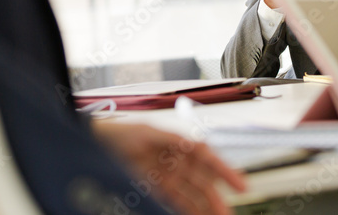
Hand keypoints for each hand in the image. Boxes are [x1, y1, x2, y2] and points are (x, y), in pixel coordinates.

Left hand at [92, 121, 245, 214]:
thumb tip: (195, 146)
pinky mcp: (157, 191)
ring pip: (193, 196)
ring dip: (205, 208)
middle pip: (203, 183)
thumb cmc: (121, 133)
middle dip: (216, 199)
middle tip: (227, 213)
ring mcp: (169, 178)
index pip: (208, 159)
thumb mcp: (147, 131)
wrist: (97, 145)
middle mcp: (178, 162)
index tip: (240, 185)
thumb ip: (171, 140)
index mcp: (181, 145)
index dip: (226, 172)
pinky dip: (188, 210)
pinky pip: (177, 203)